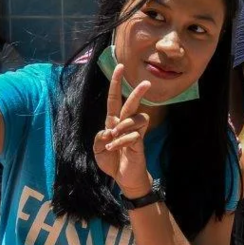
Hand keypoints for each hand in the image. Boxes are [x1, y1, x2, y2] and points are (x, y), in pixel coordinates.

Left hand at [93, 62, 153, 197]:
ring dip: (122, 127)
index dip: (116, 83)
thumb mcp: (97, 150)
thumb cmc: (111, 161)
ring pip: (134, 118)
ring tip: (114, 139)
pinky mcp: (139, 142)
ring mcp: (134, 132)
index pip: (114, 99)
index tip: (120, 67)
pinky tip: (118, 149)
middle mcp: (124, 124)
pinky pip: (134, 134)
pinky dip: (122, 141)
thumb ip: (99, 138)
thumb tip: (110, 129)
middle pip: (131, 104)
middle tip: (146, 83)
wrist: (123, 178)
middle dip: (137, 92)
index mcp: (112, 122)